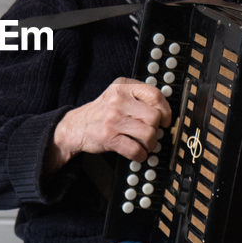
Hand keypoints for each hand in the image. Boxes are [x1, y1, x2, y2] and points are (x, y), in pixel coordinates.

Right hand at [45, 77, 171, 170]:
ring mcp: (112, 119)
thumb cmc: (102, 112)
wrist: (75, 126)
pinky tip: (137, 153)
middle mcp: (117, 100)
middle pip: (154, 117)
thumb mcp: (117, 94)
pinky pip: (136, 150)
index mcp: (122, 87)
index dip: (165, 110)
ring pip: (148, 134)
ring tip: (144, 144)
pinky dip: (140, 155)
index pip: (155, 95)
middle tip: (150, 133)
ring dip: (150, 144)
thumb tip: (165, 111)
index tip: (165, 120)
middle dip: (156, 130)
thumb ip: (138, 96)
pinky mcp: (108, 137)